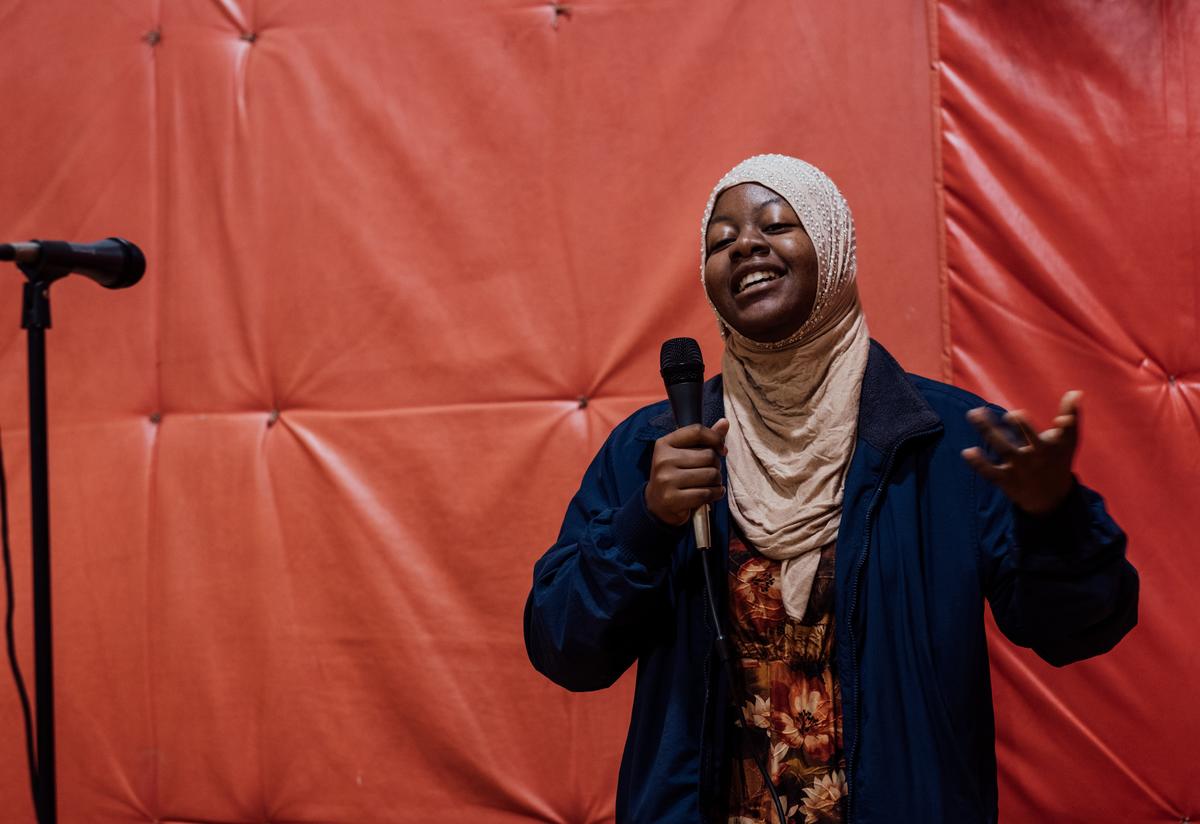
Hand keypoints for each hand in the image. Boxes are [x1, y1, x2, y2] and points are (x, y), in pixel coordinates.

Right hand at [645, 419, 729, 525]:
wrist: (656, 504)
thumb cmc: (675, 475)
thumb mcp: (684, 453)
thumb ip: (704, 439)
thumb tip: (725, 422)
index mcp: (664, 443)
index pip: (697, 431)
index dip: (715, 438)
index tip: (721, 449)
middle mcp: (663, 460)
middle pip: (708, 455)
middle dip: (716, 465)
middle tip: (711, 471)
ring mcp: (667, 480)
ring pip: (711, 475)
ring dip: (717, 480)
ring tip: (712, 483)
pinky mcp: (673, 499)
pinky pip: (706, 493)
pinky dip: (716, 493)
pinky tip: (713, 493)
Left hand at [961, 391, 1081, 514]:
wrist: (1052, 499)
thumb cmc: (1058, 461)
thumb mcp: (1068, 442)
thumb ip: (1071, 416)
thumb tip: (1075, 392)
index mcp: (1046, 448)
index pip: (1037, 434)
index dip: (1025, 426)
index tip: (1016, 413)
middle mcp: (1031, 458)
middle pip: (1016, 440)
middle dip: (1001, 426)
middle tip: (987, 409)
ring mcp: (1017, 469)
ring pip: (1002, 449)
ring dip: (987, 431)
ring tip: (973, 413)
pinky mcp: (1005, 479)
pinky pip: (990, 472)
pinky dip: (979, 463)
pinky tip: (967, 451)